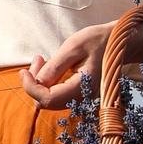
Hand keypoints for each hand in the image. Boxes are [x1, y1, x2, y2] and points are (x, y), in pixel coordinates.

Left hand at [20, 6, 142, 107]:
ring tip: (42, 60)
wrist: (118, 43)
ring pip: (49, 100)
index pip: (47, 99)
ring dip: (40, 81)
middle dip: (35, 83)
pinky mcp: (77, 93)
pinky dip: (47, 82)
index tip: (24, 71)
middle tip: (38, 59)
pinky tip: (49, 65)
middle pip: (46, 102)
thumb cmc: (98, 41)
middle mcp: (81, 98)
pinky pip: (56, 94)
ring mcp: (80, 97)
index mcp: (82, 88)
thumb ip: (55, 66)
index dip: (30, 87)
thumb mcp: (73, 47)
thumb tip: (37, 81)